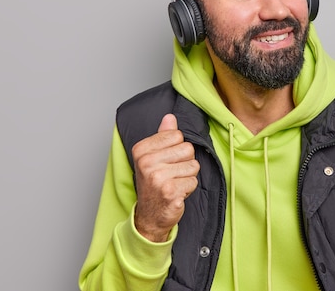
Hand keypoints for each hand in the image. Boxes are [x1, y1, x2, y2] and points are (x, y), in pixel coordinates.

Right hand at [133, 114, 199, 241]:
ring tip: (174, 183)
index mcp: (141, 150)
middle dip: (185, 162)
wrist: (149, 216)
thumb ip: (163, 136)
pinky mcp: (170, 191)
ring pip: (193, 165)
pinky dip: (188, 188)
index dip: (177, 148)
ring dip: (188, 176)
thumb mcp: (153, 158)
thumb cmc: (154, 184)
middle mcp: (147, 162)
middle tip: (171, 174)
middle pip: (187, 148)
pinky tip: (176, 193)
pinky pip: (193, 180)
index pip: (176, 134)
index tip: (166, 161)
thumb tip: (170, 117)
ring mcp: (157, 177)